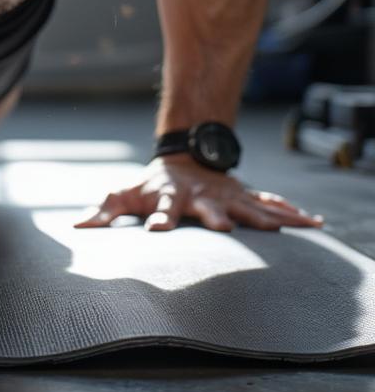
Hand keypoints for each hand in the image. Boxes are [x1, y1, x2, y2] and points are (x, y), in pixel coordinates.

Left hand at [73, 152, 325, 231]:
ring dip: (264, 218)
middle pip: (208, 208)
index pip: (161, 209)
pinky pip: (271, 205)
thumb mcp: (123, 195)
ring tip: (288, 228)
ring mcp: (224, 195)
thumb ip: (103, 211)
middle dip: (216, 217)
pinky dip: (291, 213)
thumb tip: (76, 226)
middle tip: (223, 229)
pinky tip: (314, 223)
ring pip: (246, 207)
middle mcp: (200, 196)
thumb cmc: (150, 185)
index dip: (157, 220)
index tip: (155, 232)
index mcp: (169, 197)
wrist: (183, 159)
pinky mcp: (243, 197)